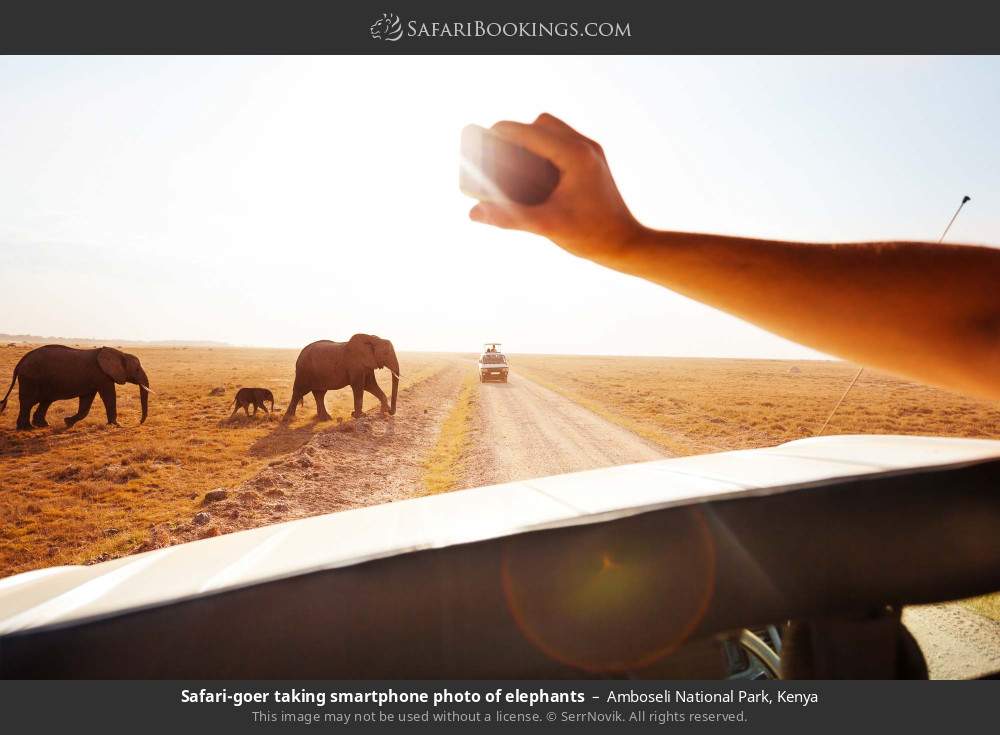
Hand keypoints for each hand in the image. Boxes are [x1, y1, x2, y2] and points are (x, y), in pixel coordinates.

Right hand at [469, 113, 643, 265]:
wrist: (626, 244)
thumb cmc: (590, 236)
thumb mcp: (546, 225)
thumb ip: (509, 218)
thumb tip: (473, 213)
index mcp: (574, 155)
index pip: (531, 130)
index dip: (502, 132)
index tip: (481, 141)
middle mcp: (585, 147)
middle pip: (541, 124)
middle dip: (516, 135)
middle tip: (495, 154)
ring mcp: (591, 153)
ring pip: (553, 131)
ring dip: (531, 140)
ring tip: (512, 163)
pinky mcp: (593, 162)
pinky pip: (563, 144)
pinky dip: (544, 150)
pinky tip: (532, 173)